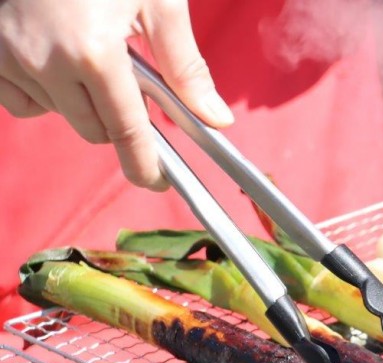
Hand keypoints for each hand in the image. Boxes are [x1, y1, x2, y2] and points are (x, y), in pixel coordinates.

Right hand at [0, 0, 233, 189]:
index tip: (155, 180)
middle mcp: (44, 61)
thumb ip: (186, 67)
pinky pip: (19, 99)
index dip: (144, 164)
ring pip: (57, 115)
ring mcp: (6, 57)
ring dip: (78, 99)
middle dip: (117, 117)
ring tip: (87, 49)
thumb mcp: (157, 3)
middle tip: (127, 78)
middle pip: (94, 130)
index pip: (125, 132)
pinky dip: (40, 89)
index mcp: (94, 52)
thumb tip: (216, 121)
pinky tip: (52, 54)